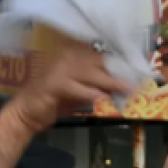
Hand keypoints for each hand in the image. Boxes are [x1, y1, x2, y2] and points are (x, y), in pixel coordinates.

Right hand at [13, 41, 132, 132]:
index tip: (138, 69)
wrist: (29, 112)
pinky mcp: (53, 84)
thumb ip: (100, 87)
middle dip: (119, 71)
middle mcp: (66, 57)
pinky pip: (76, 87)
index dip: (120, 61)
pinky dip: (90, 93)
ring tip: (127, 89)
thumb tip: (124, 86)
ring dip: (110, 82)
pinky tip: (103, 99)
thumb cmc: (56, 101)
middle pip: (98, 61)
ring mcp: (59, 68)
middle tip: (138, 80)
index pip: (101, 55)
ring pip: (90, 73)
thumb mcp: (83, 92)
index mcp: (73, 55)